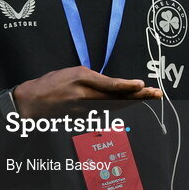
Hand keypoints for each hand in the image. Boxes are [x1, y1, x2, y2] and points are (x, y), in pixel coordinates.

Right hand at [12, 66, 161, 118]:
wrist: (32, 102)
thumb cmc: (51, 83)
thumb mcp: (72, 72)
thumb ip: (93, 79)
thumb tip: (114, 86)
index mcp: (80, 78)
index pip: (109, 85)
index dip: (127, 86)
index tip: (142, 84)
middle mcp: (84, 95)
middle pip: (117, 98)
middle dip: (138, 96)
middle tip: (156, 93)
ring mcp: (84, 109)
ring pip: (114, 106)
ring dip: (133, 101)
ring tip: (149, 96)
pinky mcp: (83, 117)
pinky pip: (105, 112)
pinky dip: (119, 107)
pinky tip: (130, 103)